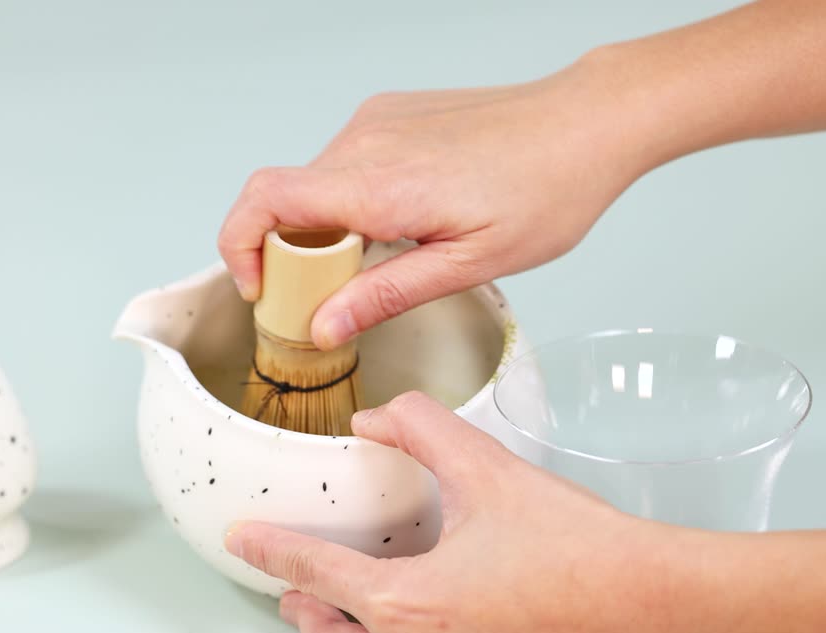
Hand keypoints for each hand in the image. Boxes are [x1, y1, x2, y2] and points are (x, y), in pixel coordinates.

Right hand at [217, 62, 649, 349]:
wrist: (586, 122)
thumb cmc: (547, 190)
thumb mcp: (470, 265)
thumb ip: (388, 295)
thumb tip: (325, 326)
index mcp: (381, 184)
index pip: (266, 200)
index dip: (239, 246)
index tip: (260, 290)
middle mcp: (366, 142)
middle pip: (283, 199)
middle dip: (289, 254)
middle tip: (332, 295)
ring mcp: (376, 122)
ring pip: (314, 184)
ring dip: (323, 228)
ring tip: (383, 257)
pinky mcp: (390, 114)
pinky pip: (343, 163)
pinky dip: (348, 201)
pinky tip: (401, 221)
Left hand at [224, 392, 685, 632]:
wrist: (653, 606)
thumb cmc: (580, 548)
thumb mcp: (488, 468)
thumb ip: (421, 429)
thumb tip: (379, 417)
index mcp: (406, 604)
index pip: (311, 575)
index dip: (270, 552)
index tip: (247, 541)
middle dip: (306, 614)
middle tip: (304, 588)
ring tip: (366, 607)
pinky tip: (434, 632)